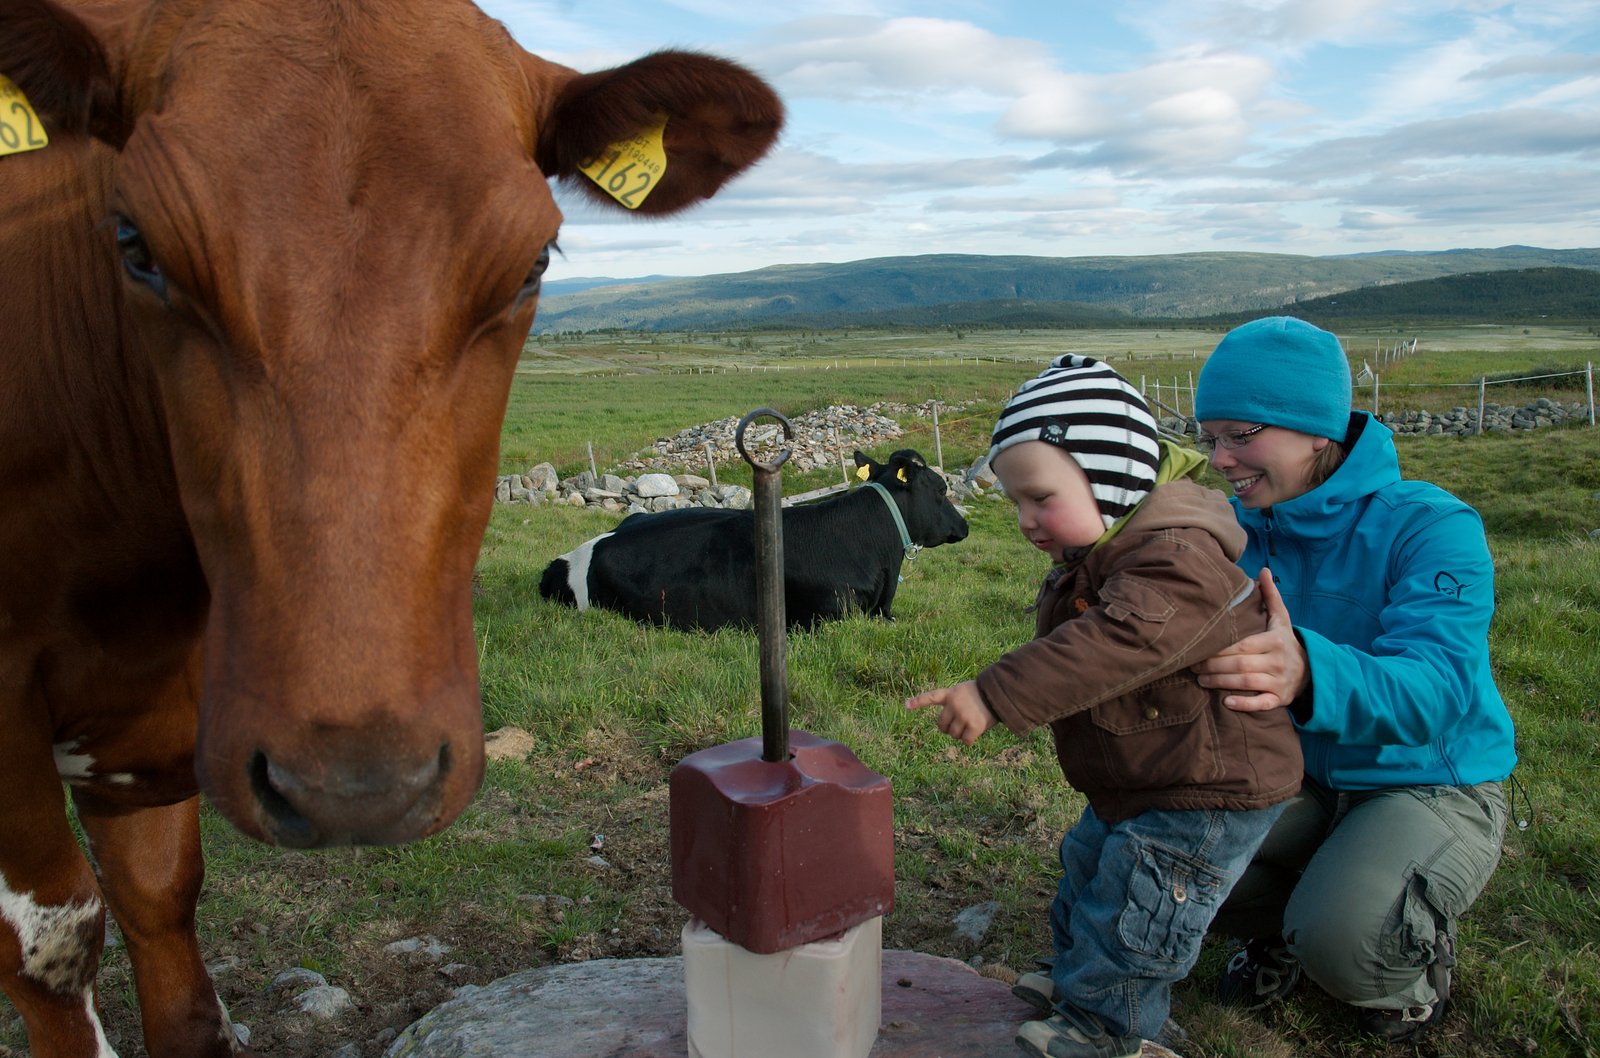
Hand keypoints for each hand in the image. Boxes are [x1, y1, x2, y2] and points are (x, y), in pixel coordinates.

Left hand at [906, 680, 996, 744]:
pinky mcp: (974, 725)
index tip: (906, 705)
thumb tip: (946, 729)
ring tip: (969, 725)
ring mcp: (963, 715)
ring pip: (953, 735)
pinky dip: (969, 740)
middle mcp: (954, 704)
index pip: (931, 697)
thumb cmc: (981, 695)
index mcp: (950, 694)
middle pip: (941, 726)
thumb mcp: (963, 692)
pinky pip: (965, 741)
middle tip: (958, 725)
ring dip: (959, 734)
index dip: (918, 702)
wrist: (999, 695)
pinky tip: (975, 733)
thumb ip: (952, 704)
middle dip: (948, 729)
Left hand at [1193, 568, 1308, 711]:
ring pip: (1246, 683)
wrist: (1311, 670)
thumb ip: (1270, 596)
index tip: (1199, 649)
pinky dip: (1244, 704)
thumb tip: (1263, 570)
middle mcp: (1278, 661)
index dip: (1219, 649)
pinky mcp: (1280, 699)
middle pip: (1240, 665)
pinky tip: (1226, 702)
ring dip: (1221, 683)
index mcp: (1275, 641)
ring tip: (1201, 680)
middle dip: (1214, 667)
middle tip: (1193, 667)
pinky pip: (1261, 704)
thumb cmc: (1285, 642)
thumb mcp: (1281, 619)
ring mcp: (1280, 682)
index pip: (1242, 645)